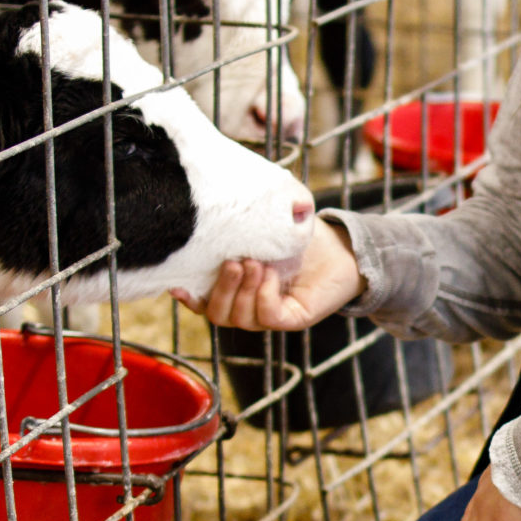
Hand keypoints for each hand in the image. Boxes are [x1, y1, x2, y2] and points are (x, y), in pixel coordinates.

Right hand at [185, 220, 361, 330]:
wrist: (342, 246)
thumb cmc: (300, 236)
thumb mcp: (264, 229)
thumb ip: (239, 226)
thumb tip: (214, 201)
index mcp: (236, 288)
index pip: (204, 302)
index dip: (188, 298)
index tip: (178, 284)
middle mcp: (249, 305)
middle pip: (217, 314)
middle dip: (220, 289)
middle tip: (234, 262)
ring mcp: (270, 314)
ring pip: (239, 318)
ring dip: (244, 290)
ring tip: (256, 263)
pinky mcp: (293, 319)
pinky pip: (268, 317)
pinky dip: (264, 295)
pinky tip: (272, 275)